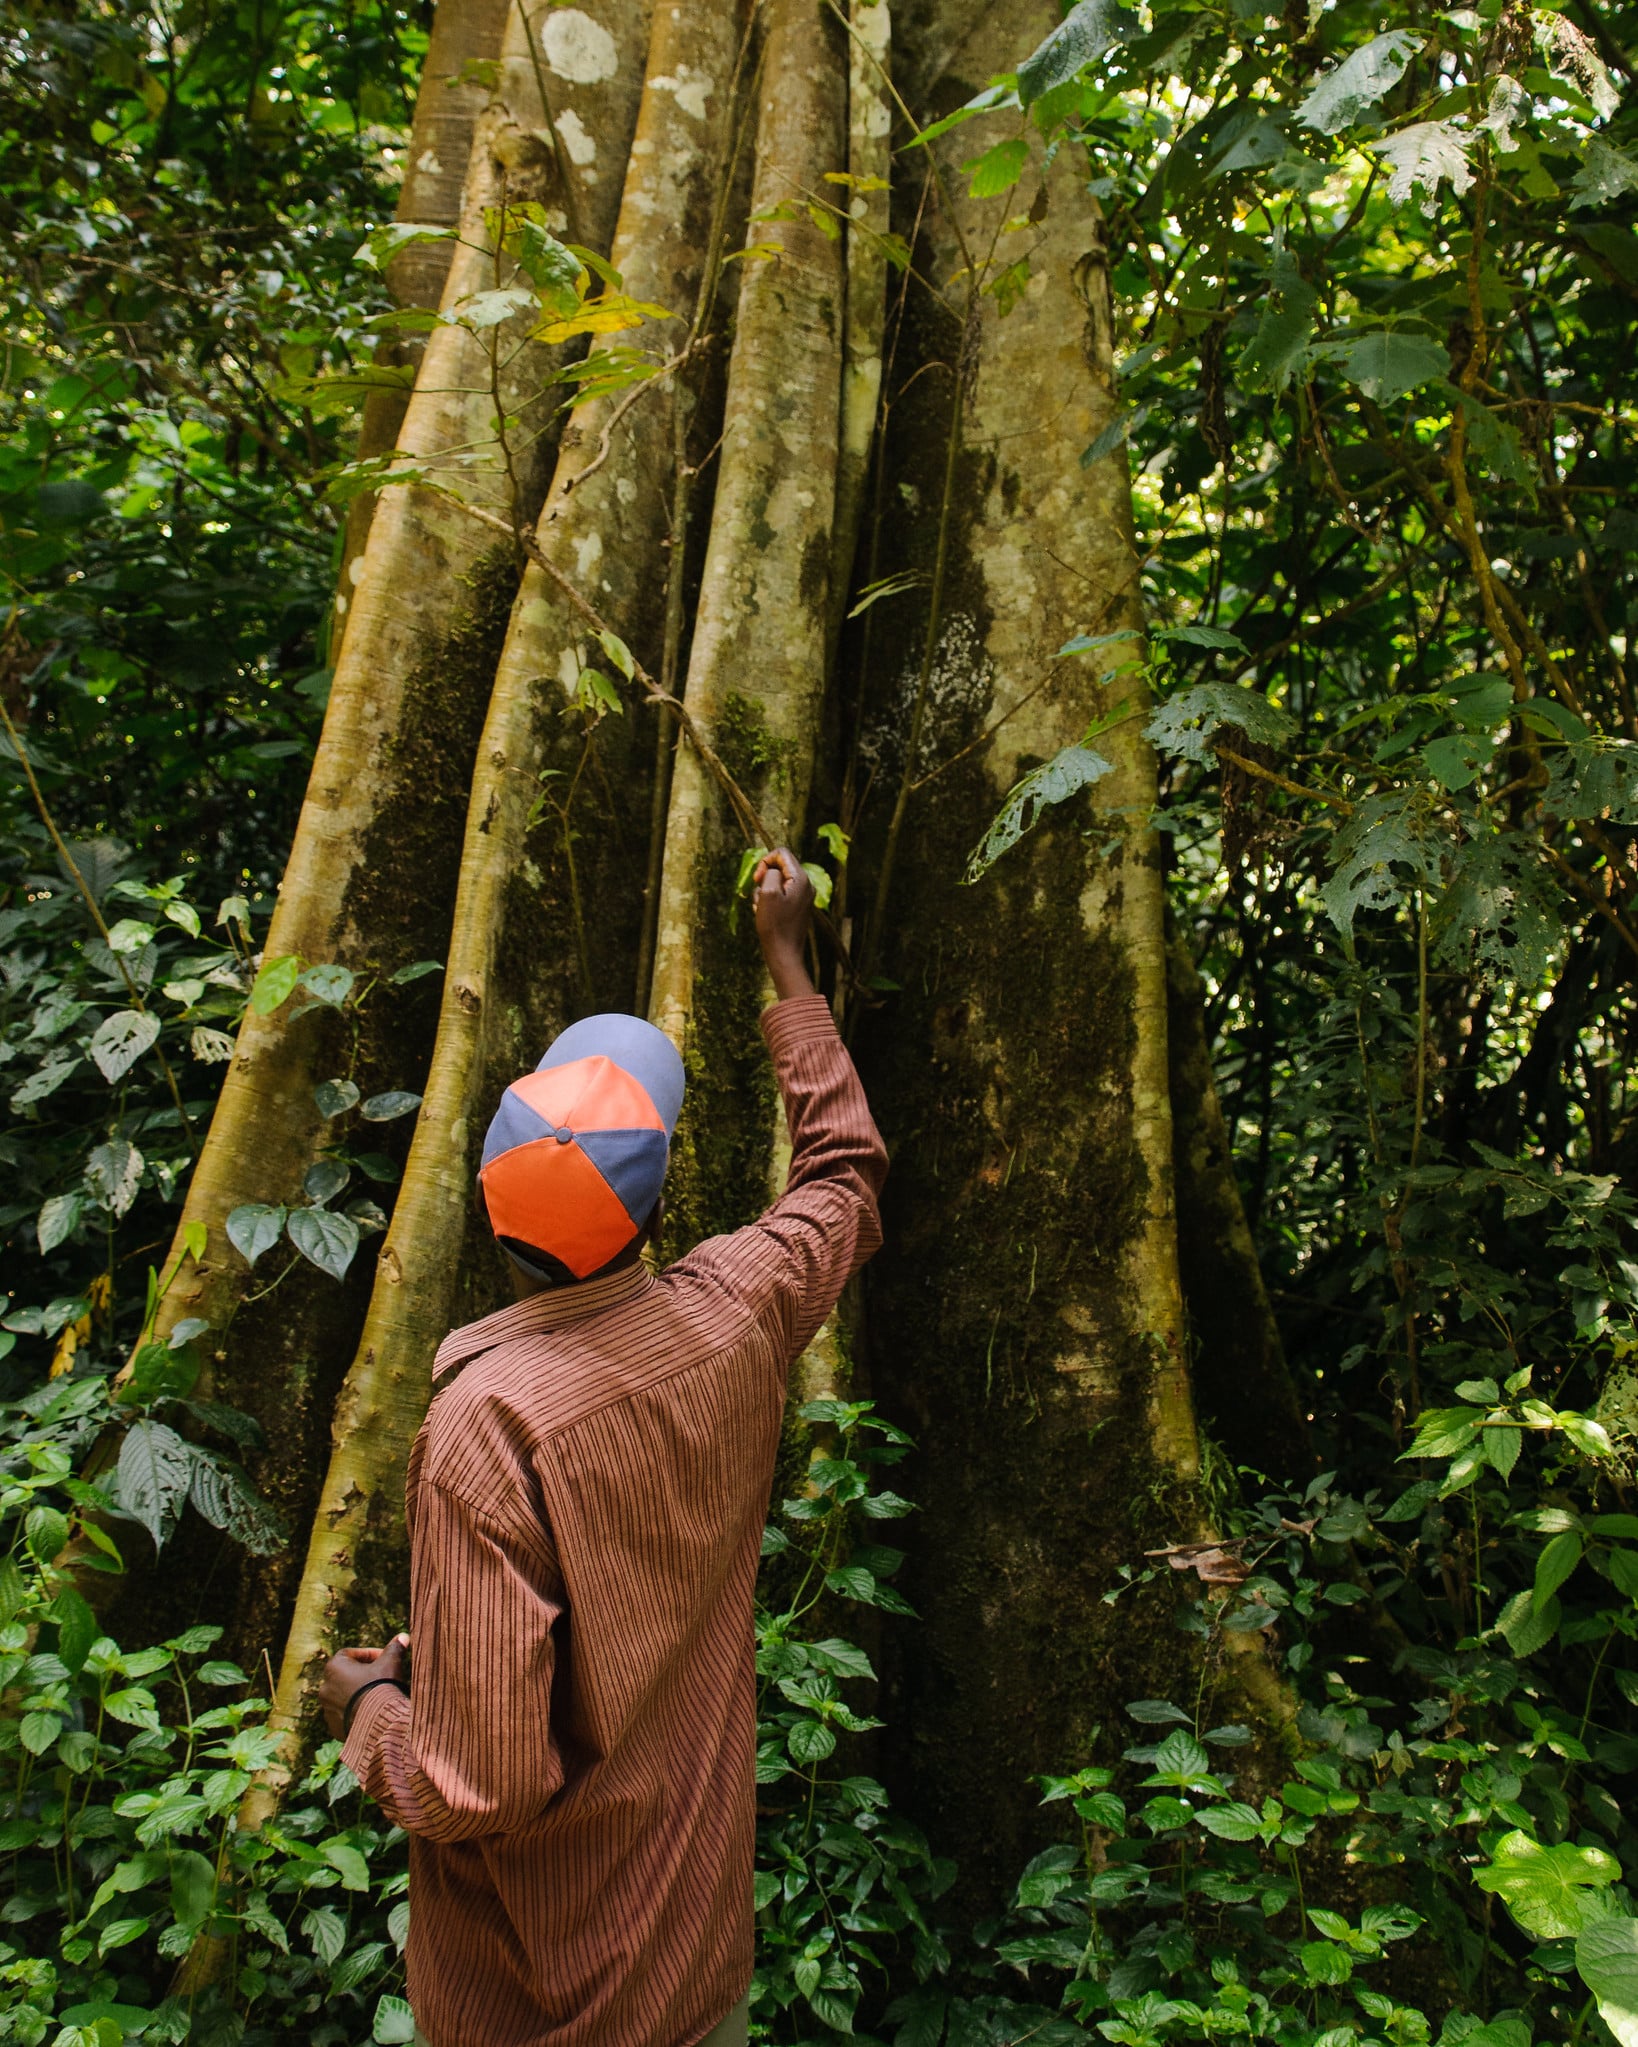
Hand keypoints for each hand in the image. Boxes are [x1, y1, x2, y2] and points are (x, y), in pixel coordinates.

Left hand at [319, 1633, 408, 1739]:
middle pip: (346, 1675)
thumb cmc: (381, 1687)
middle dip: (363, 1674)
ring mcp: (327, 1709)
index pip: (350, 1654)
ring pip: (345, 1696)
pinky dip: (355, 1711)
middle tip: (381, 1677)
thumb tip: (403, 1636)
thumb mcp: (390, 1663)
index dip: (369, 1654)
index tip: (384, 1658)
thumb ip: (394, 1648)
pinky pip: (345, 1714)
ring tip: (378, 1696)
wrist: (378, 1722)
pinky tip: (372, 1712)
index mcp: (334, 1667)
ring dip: (358, 1693)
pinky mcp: (333, 1726)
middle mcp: (325, 1687)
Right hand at [753, 848, 815, 1000]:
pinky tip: (766, 915)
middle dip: (764, 878)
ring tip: (762, 909)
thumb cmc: (774, 925)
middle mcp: (806, 885)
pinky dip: (770, 901)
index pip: (782, 853)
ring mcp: (803, 897)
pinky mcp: (798, 907)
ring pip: (778, 882)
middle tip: (759, 896)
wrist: (784, 953)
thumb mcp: (767, 893)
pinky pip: (781, 895)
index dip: (765, 861)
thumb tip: (774, 871)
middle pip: (780, 867)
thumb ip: (771, 873)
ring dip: (765, 892)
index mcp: (801, 879)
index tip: (757, 878)